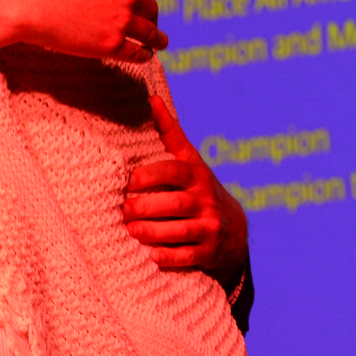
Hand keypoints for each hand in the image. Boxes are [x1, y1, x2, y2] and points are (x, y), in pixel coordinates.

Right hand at [0, 0, 168, 61]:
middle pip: (150, 7)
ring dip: (157, 38)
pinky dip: (144, 55)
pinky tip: (145, 56)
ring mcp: (121, 20)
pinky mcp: (111, 45)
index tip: (145, 4)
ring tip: (160, 43)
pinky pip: (137, 53)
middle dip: (151, 16)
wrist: (25, 1)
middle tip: (151, 24)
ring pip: (150, 32)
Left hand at [124, 96, 248, 282]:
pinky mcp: (208, 252)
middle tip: (122, 209)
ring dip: (152, 232)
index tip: (128, 181)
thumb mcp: (190, 160)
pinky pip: (186, 256)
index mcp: (196, 175)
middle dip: (146, 207)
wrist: (233, 230)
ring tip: (130, 230)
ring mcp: (209, 228)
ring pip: (179, 231)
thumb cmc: (199, 189)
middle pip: (175, 204)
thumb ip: (170, 133)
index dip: (150, 175)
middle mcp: (205, 200)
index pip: (174, 171)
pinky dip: (168, 256)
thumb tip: (151, 99)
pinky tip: (150, 254)